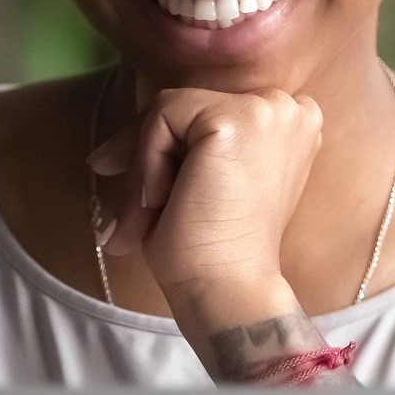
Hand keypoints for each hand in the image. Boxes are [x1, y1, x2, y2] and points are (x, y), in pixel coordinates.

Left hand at [87, 86, 321, 329]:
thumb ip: (183, 151)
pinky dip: (147, 159)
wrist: (228, 289)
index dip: (169, 143)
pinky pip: (163, 115)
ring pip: (172, 109)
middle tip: (125, 209)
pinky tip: (161, 200)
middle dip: (146, 151)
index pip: (211, 112)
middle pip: (190, 105)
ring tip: (143, 218)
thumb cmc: (214, 251)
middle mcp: (289, 109)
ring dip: (146, 163)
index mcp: (291, 126)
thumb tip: (104, 155)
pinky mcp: (236, 118)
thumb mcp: (202, 185)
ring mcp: (267, 109)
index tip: (142, 186)